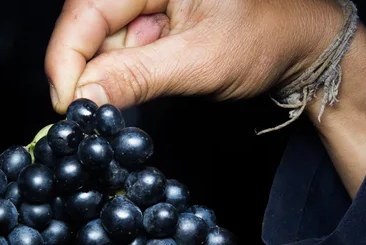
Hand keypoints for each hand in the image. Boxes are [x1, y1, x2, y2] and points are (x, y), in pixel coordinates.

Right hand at [45, 0, 343, 112]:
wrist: (300, 46)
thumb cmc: (267, 38)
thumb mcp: (200, 62)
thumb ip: (137, 77)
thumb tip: (85, 97)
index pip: (87, 9)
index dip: (67, 56)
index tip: (65, 101)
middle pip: (90, 25)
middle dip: (89, 71)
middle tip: (94, 112)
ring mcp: (147, 1)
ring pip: (103, 42)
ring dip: (112, 75)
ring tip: (154, 86)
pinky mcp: (153, 22)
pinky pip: (122, 50)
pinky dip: (126, 74)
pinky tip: (150, 81)